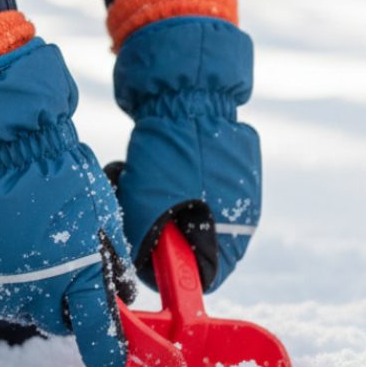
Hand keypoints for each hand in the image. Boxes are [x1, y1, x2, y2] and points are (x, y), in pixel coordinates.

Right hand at [0, 38, 134, 366]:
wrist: (1, 152)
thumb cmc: (60, 177)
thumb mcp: (103, 218)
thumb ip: (112, 263)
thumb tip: (120, 291)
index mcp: (77, 279)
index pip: (99, 340)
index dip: (107, 350)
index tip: (111, 354)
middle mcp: (35, 294)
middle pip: (56, 324)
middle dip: (66, 306)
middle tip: (68, 272)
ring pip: (22, 308)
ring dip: (32, 291)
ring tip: (33, 250)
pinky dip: (3, 277)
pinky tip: (8, 244)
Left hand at [112, 17, 260, 292]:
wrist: (182, 90)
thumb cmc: (169, 156)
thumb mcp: (146, 211)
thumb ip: (147, 248)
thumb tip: (139, 268)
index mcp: (234, 231)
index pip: (204, 276)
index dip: (166, 271)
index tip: (137, 258)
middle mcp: (238, 212)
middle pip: (187, 243)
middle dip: (151, 231)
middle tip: (128, 210)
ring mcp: (228, 184)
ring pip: (175, 212)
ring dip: (145, 202)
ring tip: (128, 178)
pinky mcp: (212, 160)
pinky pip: (176, 184)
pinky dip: (152, 179)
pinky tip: (136, 163)